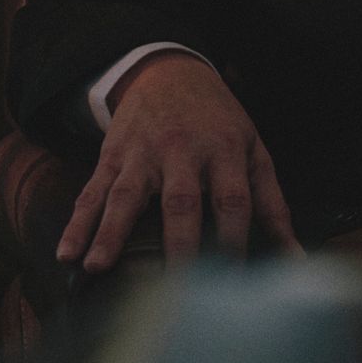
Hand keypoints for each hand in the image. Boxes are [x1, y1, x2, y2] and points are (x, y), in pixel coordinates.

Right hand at [57, 51, 301, 271]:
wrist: (171, 73)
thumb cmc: (219, 123)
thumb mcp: (253, 151)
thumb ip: (272, 205)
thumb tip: (295, 259)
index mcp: (226, 151)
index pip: (234, 200)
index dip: (234, 239)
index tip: (232, 281)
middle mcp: (184, 151)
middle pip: (182, 201)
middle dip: (179, 244)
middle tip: (173, 289)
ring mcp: (144, 153)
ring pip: (127, 195)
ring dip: (111, 232)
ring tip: (96, 267)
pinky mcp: (113, 156)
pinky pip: (92, 191)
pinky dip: (77, 223)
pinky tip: (66, 252)